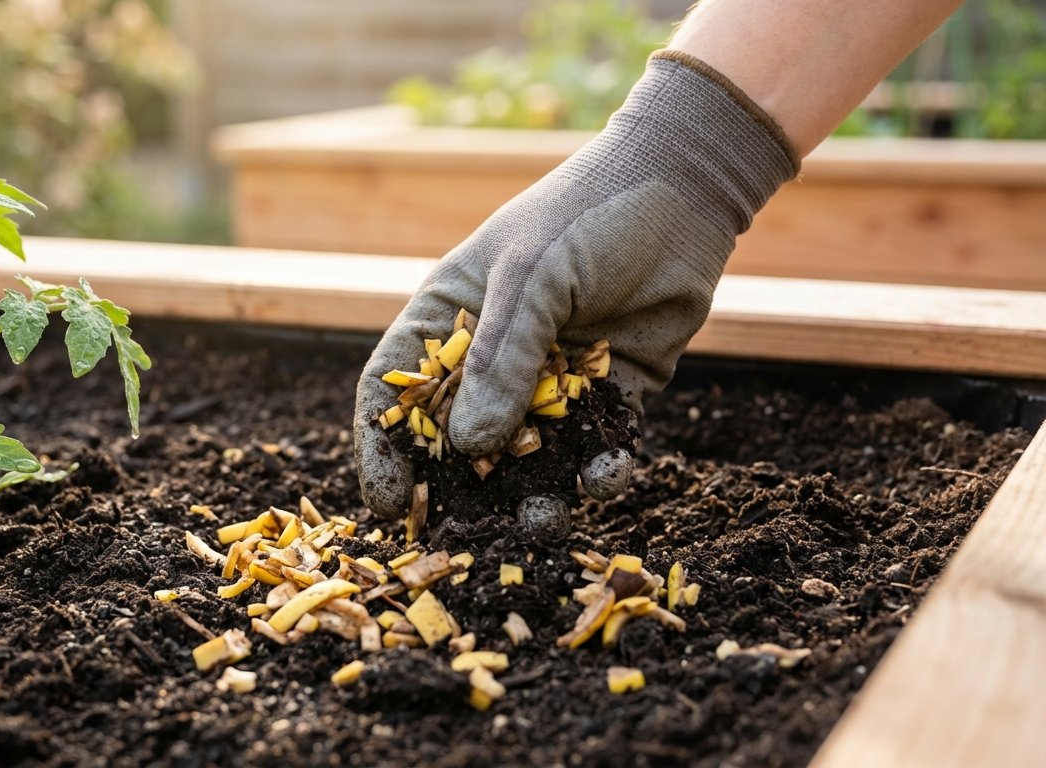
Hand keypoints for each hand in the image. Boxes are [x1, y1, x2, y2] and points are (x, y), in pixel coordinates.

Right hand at [354, 51, 797, 519]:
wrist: (685, 191)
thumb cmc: (586, 215)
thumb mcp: (533, 278)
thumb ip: (502, 362)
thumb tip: (468, 448)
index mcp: (449, 317)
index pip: (396, 389)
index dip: (384, 447)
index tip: (388, 502)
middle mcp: (492, 357)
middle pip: (457, 438)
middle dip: (460, 489)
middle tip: (466, 538)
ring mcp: (549, 380)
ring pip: (527, 456)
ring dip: (532, 494)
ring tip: (544, 523)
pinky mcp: (608, 395)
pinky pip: (593, 449)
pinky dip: (597, 471)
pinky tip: (609, 475)